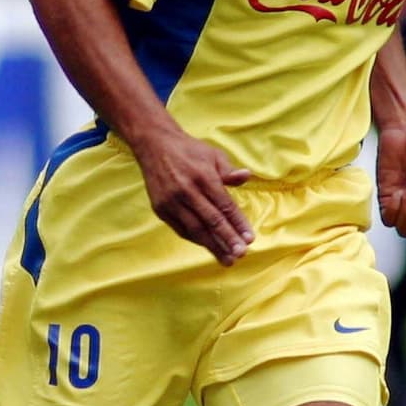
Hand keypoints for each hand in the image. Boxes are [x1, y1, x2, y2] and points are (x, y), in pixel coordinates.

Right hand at [135, 126, 254, 265]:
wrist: (154, 145)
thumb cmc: (189, 151)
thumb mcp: (212, 154)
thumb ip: (229, 170)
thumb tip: (246, 176)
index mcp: (203, 176)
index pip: (224, 205)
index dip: (238, 223)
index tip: (250, 239)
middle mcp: (186, 190)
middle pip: (211, 220)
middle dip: (227, 239)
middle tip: (241, 254)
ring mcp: (171, 201)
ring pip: (195, 229)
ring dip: (213, 246)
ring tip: (227, 259)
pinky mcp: (160, 209)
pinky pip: (181, 229)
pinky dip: (196, 239)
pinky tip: (209, 247)